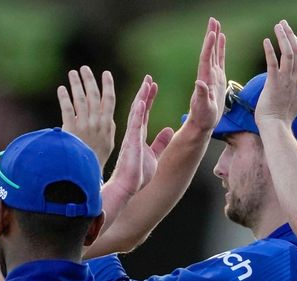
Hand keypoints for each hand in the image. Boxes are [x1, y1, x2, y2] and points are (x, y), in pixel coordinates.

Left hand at [59, 66, 115, 169]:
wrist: (86, 171)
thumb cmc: (96, 157)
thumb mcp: (109, 142)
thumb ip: (108, 127)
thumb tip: (108, 116)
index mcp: (107, 124)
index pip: (109, 100)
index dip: (108, 85)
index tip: (106, 74)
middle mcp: (96, 122)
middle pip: (93, 95)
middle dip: (89, 80)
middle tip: (84, 68)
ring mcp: (83, 125)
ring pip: (80, 99)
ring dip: (76, 84)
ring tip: (72, 73)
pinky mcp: (70, 129)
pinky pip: (67, 109)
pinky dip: (64, 97)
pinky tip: (61, 89)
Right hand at [109, 77, 172, 195]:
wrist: (127, 187)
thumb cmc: (137, 175)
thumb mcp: (154, 155)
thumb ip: (160, 142)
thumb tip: (169, 131)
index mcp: (139, 136)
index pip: (144, 113)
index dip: (148, 98)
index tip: (152, 85)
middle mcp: (134, 133)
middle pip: (139, 108)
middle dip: (144, 92)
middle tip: (148, 77)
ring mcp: (132, 137)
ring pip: (136, 113)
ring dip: (142, 97)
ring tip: (146, 83)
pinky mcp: (131, 143)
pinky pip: (135, 125)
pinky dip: (138, 113)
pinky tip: (141, 101)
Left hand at [184, 17, 226, 132]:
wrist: (203, 123)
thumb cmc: (203, 118)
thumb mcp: (203, 108)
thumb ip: (202, 96)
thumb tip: (199, 83)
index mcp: (205, 79)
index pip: (206, 59)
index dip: (209, 46)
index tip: (212, 33)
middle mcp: (207, 74)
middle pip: (209, 51)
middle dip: (211, 35)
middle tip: (212, 20)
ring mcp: (212, 75)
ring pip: (214, 52)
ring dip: (215, 38)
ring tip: (216, 24)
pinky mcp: (217, 78)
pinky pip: (219, 59)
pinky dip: (220, 48)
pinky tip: (221, 39)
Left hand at [255, 20, 296, 127]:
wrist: (277, 128)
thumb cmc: (283, 116)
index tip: (293, 35)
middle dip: (291, 35)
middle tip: (283, 24)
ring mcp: (286, 81)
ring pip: (288, 53)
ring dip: (283, 37)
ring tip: (277, 26)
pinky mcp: (274, 83)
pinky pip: (273, 63)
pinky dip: (270, 50)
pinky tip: (266, 41)